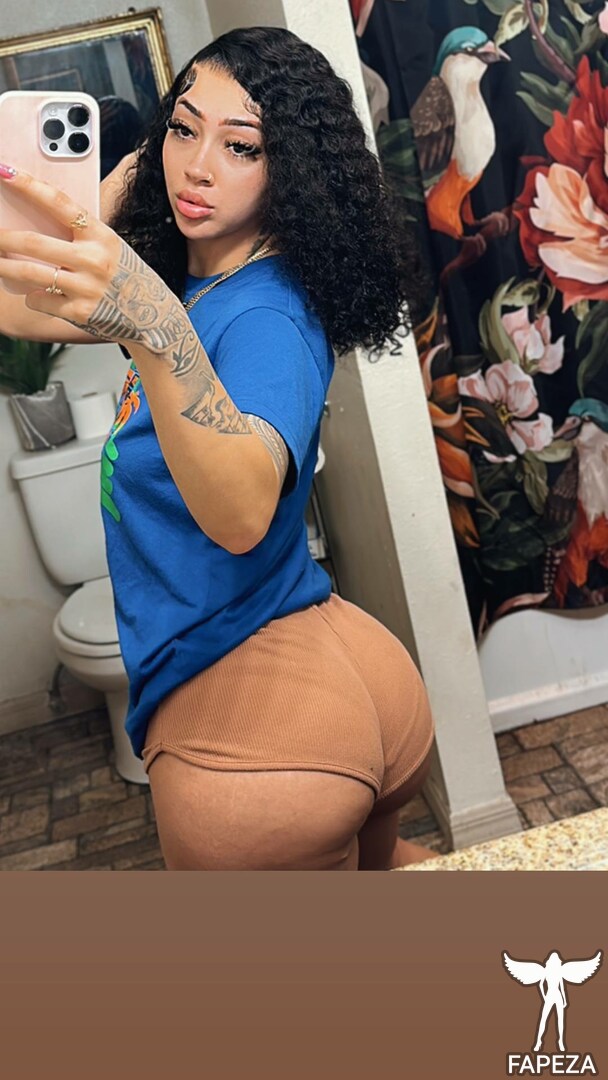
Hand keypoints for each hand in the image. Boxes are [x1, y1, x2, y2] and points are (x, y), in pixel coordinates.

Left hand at [0, 166, 181, 350]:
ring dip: (5, 267)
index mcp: (101, 236)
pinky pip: (40, 300)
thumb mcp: (110, 247)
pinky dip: (33, 298)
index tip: (5, 173)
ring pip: (30, 273)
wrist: (153, 317)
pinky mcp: (79, 312)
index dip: (29, 186)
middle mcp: (93, 260)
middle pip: (34, 243)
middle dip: (3, 238)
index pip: (60, 203)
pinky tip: (38, 296)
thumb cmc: (126, 277)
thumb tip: (36, 222)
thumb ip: (80, 235)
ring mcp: (86, 288)